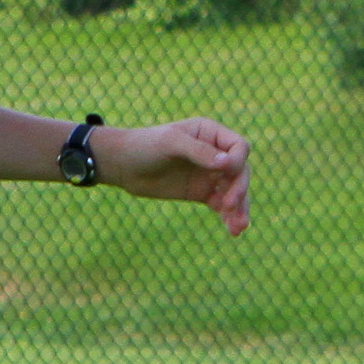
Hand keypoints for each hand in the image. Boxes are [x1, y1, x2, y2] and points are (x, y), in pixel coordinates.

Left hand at [97, 118, 250, 234]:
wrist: (122, 165)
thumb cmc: (144, 146)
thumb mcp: (170, 143)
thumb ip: (199, 151)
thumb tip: (227, 164)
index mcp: (210, 133)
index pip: (238, 147)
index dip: (237, 161)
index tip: (224, 172)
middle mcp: (215, 153)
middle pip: (241, 172)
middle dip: (240, 189)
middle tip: (230, 205)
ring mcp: (209, 174)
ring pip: (235, 191)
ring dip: (241, 208)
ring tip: (240, 227)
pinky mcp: (201, 193)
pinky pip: (222, 206)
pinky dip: (229, 217)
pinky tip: (233, 230)